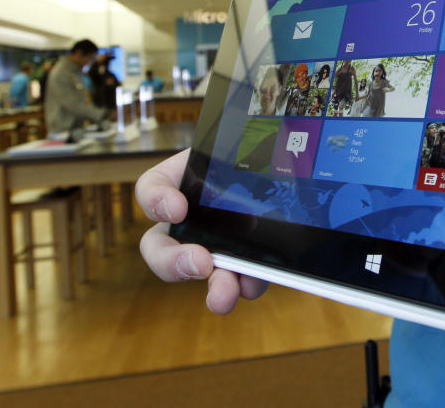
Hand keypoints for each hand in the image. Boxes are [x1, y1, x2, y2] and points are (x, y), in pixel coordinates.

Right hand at [136, 148, 267, 312]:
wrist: (292, 166)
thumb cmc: (265, 153)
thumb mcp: (251, 149)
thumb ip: (245, 158)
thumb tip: (252, 189)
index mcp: (185, 179)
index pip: (152, 188)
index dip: (157, 200)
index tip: (177, 208)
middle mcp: (189, 217)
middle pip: (158, 246)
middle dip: (172, 261)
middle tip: (200, 263)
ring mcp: (214, 243)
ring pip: (197, 272)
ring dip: (212, 287)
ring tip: (224, 296)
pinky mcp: (243, 262)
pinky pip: (238, 281)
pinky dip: (245, 285)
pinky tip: (252, 284)